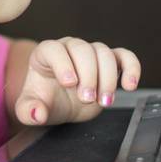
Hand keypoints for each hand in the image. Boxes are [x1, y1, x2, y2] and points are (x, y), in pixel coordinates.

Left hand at [13, 37, 140, 125]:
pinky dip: (131, 68)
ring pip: (104, 53)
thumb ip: (29, 110)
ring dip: (108, 78)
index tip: (69, 83)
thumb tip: (38, 113)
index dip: (63, 64)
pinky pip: (125, 57)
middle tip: (86, 99)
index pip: (54, 49)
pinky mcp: (110, 62)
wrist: (62, 103)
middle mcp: (69, 48)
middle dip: (88, 75)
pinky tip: (129, 85)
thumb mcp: (30, 108)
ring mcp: (91, 53)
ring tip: (104, 101)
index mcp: (46, 54)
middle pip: (82, 50)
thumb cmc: (45, 100)